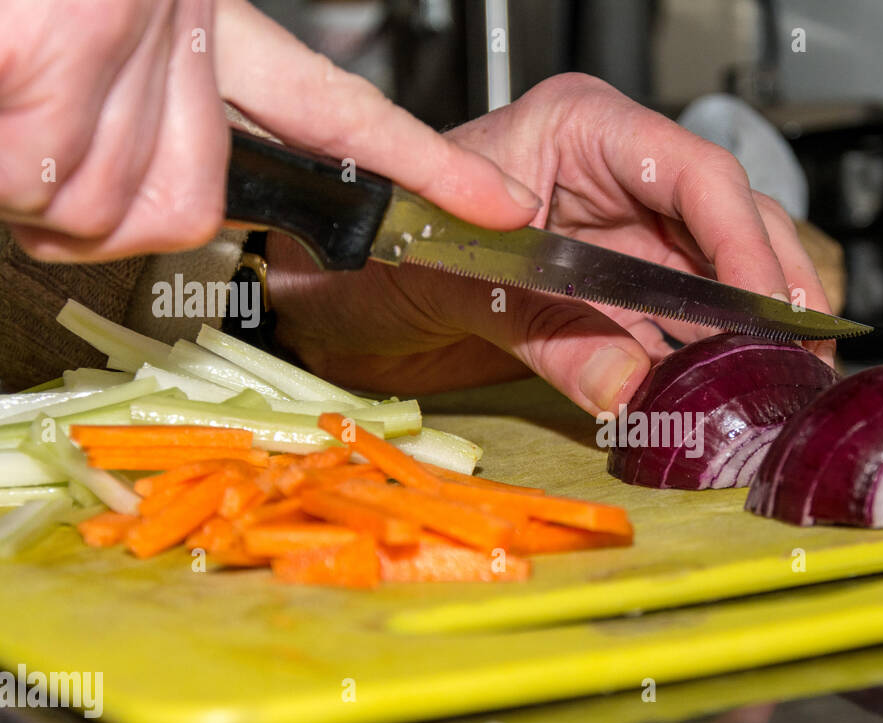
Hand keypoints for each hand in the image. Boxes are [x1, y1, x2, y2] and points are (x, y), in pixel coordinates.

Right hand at [0, 0, 539, 260]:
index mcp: (192, 14)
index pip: (336, 109)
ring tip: (8, 108)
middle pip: (186, 207)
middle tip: (47, 147)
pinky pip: (43, 181)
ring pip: (111, 210)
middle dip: (106, 207)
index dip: (419, 166)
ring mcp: (115, 38)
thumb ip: (135, 119)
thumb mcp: (85, 38)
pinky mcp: (55, 52)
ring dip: (38, 186)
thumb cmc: (16, 6)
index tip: (501, 211)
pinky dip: (4, 166)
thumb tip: (114, 198)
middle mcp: (168, 24)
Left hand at [269, 73, 833, 415]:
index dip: (744, 243)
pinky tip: (731, 395)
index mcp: (582, 130)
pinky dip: (708, 360)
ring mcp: (625, 234)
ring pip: (721, 274)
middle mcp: (618, 175)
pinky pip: (682, 323)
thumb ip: (553, 337)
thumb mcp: (460, 283)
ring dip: (754, 332)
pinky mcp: (621, 290)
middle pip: (730, 223)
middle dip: (773, 292)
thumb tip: (637, 391)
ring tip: (784, 385)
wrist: (343, 285)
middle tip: (802, 360)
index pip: (695, 174)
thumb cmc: (382, 242)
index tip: (770, 309)